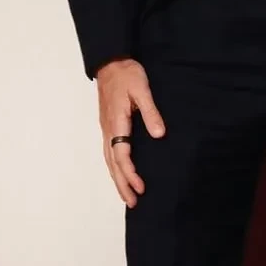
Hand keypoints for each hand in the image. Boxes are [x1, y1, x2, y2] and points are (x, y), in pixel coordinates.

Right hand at [96, 58, 165, 206]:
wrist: (110, 62)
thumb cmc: (127, 74)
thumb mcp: (142, 90)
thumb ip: (150, 112)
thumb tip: (158, 134)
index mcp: (117, 122)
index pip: (121, 154)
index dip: (130, 173)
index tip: (141, 187)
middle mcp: (108, 129)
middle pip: (112, 163)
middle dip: (122, 184)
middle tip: (133, 203)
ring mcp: (106, 128)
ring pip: (108, 160)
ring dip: (117, 179)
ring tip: (127, 195)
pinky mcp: (108, 126)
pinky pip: (109, 152)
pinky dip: (114, 167)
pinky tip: (120, 173)